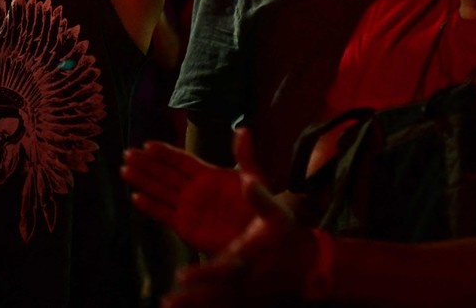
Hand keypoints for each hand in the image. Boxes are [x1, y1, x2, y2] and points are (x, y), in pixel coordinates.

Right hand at [121, 140, 256, 254]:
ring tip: (124, 171)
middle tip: (127, 153)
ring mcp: (188, 208)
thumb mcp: (255, 178)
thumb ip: (245, 156)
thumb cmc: (260, 206)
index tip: (147, 144)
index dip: (165, 153)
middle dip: (146, 164)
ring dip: (142, 181)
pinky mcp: (186, 227)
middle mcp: (194, 189)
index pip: (181, 161)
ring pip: (160, 191)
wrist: (262, 238)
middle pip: (165, 173)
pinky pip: (164, 214)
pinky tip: (135, 198)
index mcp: (208, 174)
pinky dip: (150, 207)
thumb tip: (243, 129)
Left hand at [165, 184, 316, 306]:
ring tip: (168, 306)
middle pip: (215, 294)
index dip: (202, 274)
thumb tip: (247, 181)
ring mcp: (248, 293)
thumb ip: (260, 198)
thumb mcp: (277, 213)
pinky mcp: (248, 300)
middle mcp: (246, 279)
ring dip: (194, 306)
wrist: (307, 262)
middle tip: (167, 301)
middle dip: (192, 298)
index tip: (181, 275)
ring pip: (218, 304)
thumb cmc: (287, 234)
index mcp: (249, 258)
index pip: (223, 269)